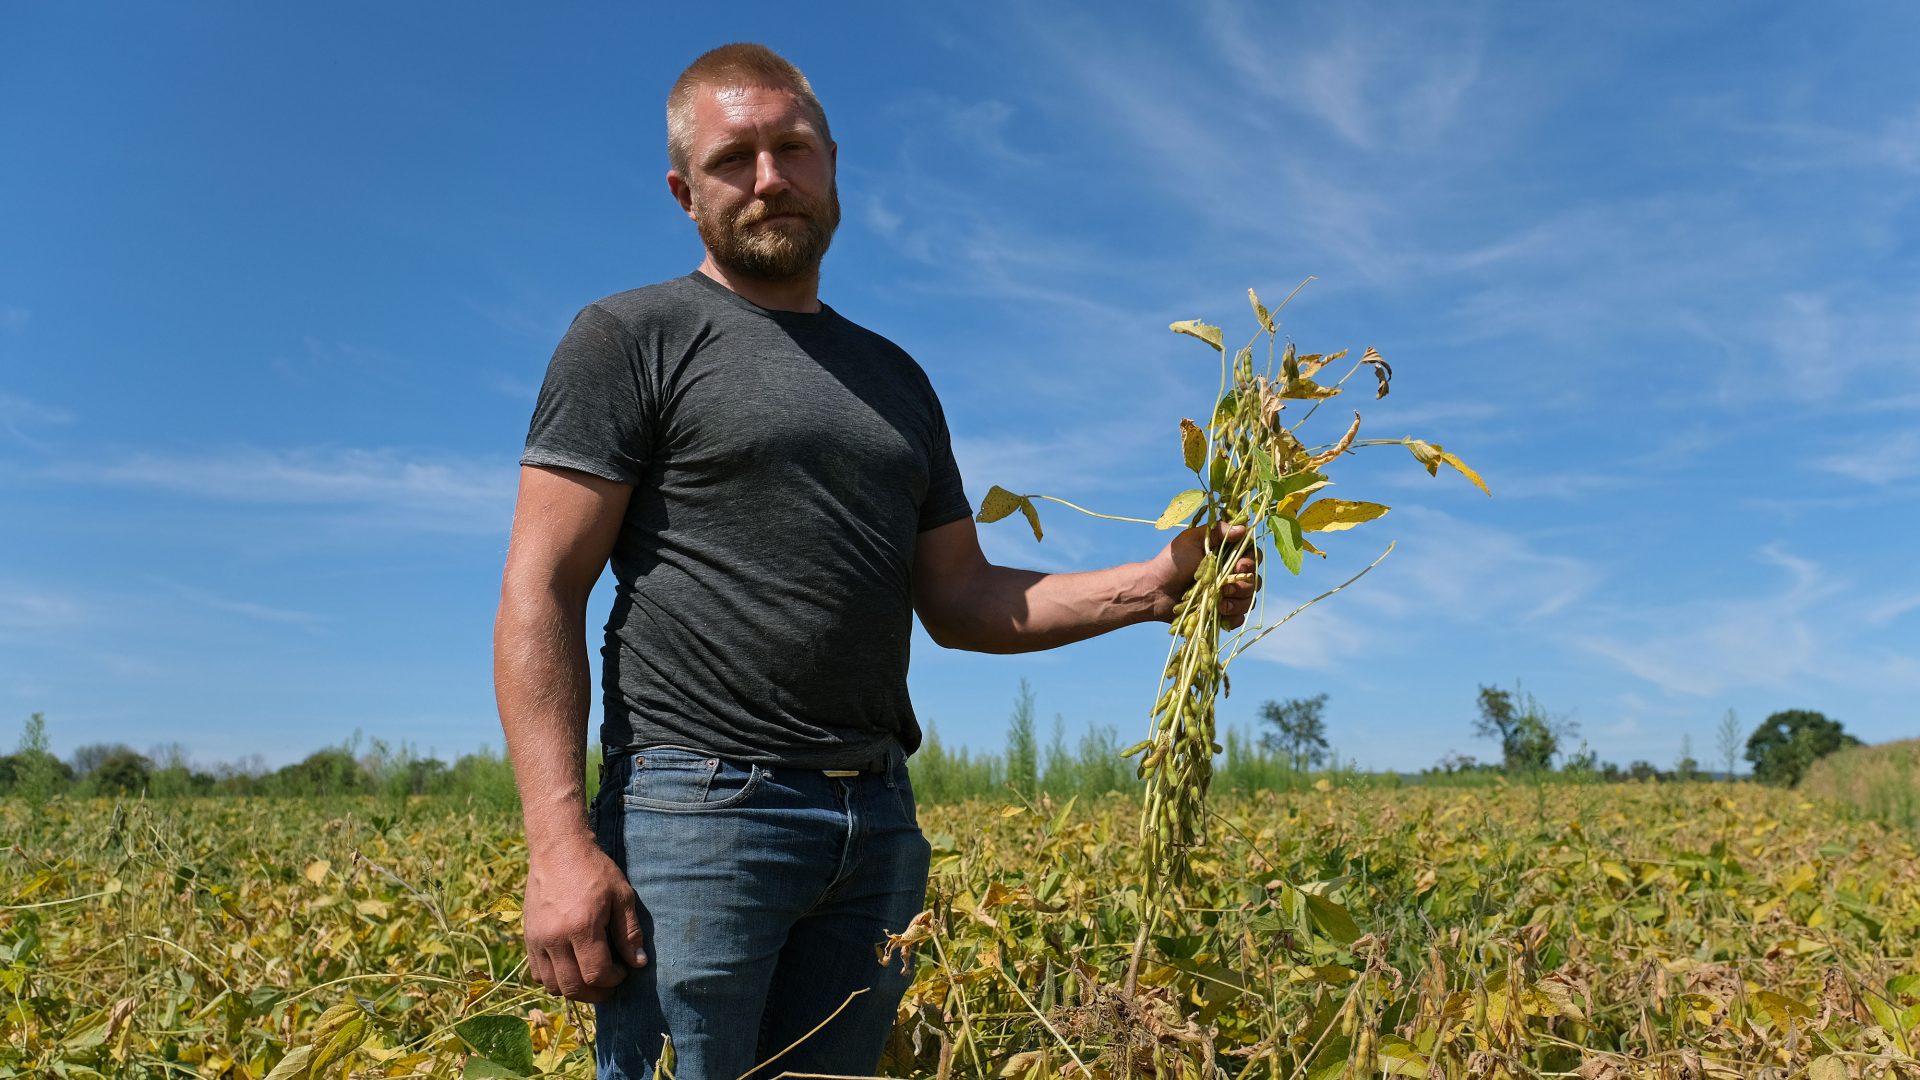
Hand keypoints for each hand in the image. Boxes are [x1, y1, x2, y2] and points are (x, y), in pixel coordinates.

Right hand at [523, 839, 647, 1002]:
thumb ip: (629, 932)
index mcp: (581, 926)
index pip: (596, 974)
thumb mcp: (622, 896)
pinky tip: (571, 969)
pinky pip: (537, 974)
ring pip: (553, 986)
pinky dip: (555, 980)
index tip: (624, 971)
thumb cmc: (594, 870)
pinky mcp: (528, 938)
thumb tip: (638, 963)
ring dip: (575, 990)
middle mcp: (555, 937)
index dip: (614, 980)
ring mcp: (537, 939)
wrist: (558, 851)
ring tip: (591, 979)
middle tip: (610, 985)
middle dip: (596, 993)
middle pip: (573, 987)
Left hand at [1145, 522, 1262, 629]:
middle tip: (1225, 586)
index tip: (1238, 566)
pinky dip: (1233, 617)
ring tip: (1219, 603)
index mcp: (1227, 554)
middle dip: (1243, 584)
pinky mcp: (1221, 612)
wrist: (1155, 590)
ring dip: (1237, 602)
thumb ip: (1217, 532)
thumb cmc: (1171, 562)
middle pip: (1254, 579)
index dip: (1251, 562)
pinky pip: (1239, 618)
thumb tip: (1243, 528)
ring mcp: (1227, 594)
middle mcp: (1230, 573)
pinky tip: (1219, 613)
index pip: (1253, 555)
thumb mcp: (1192, 540)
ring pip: (1249, 600)